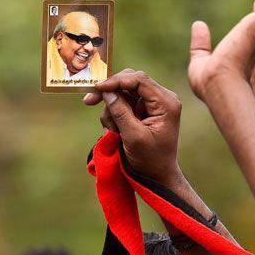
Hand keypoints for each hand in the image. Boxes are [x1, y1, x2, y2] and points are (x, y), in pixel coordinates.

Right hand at [84, 69, 181, 186]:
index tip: (96, 88)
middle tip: (89, 102)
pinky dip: (113, 115)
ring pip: (123, 93)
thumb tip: (107, 91)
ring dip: (111, 110)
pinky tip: (114, 131)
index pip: (139, 80)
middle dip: (110, 93)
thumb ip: (120, 112)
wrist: (157, 175)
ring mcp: (152, 103)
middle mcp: (161, 98)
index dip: (116, 81)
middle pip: (130, 81)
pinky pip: (123, 103)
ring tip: (111, 131)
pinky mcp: (143, 110)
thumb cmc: (150, 159)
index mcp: (166, 102)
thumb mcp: (133, 136)